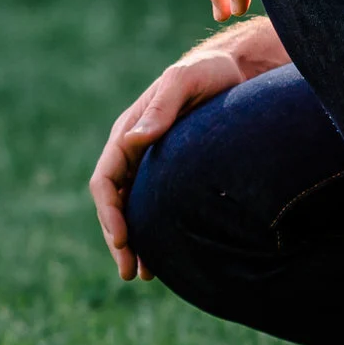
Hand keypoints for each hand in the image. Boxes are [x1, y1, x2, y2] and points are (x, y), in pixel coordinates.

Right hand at [88, 46, 249, 280]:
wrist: (239, 70)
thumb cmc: (210, 73)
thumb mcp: (185, 84)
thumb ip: (160, 109)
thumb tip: (132, 140)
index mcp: (128, 133)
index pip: (105, 180)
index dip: (109, 213)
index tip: (122, 239)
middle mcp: (134, 152)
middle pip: (113, 203)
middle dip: (118, 239)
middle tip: (130, 272)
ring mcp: (150, 164)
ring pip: (132, 209)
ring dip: (133, 242)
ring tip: (143, 274)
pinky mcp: (171, 173)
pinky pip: (153, 206)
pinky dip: (154, 233)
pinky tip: (163, 257)